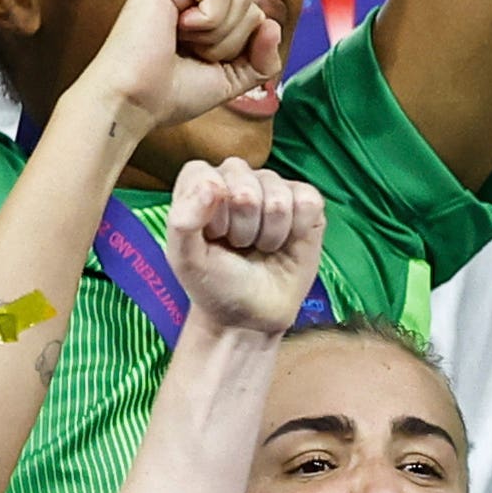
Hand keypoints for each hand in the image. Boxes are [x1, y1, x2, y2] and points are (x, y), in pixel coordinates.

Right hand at [83, 0, 284, 139]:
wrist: (135, 103)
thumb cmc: (172, 92)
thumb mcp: (232, 77)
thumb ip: (262, 57)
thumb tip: (272, 25)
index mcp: (203, 9)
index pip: (254, 18)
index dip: (242, 49)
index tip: (204, 63)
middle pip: (251, 6)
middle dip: (231, 43)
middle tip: (190, 54)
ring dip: (220, 35)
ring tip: (183, 43)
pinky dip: (209, 20)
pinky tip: (177, 29)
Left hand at [167, 158, 328, 338]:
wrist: (251, 317)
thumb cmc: (214, 283)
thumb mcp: (185, 259)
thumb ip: (183, 220)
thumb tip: (211, 184)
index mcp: (202, 184)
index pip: (204, 175)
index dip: (209, 213)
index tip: (211, 237)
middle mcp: (239, 178)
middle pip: (245, 186)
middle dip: (242, 228)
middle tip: (238, 247)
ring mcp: (275, 187)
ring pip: (278, 198)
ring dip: (269, 235)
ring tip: (259, 248)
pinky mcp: (306, 201)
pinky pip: (309, 202)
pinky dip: (297, 231)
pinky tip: (285, 242)